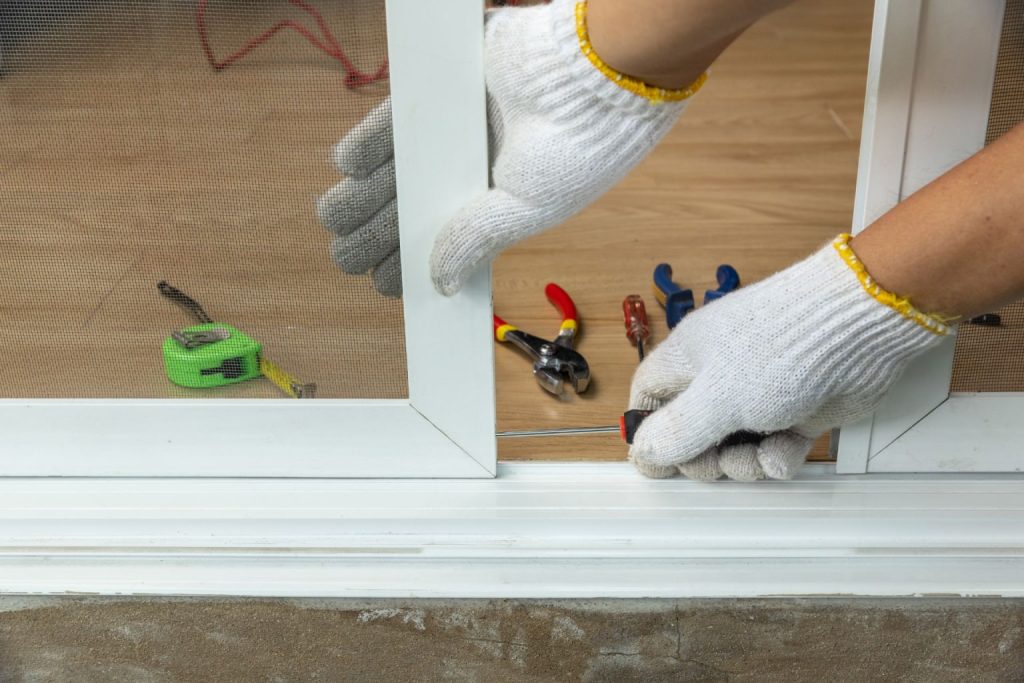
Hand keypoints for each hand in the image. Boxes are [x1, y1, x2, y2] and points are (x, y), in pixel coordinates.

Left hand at [317, 0, 701, 296]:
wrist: (593, 74)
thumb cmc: (575, 149)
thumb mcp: (526, 210)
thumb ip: (477, 242)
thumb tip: (442, 284)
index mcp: (498, 206)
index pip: (447, 241)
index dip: (415, 264)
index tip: (386, 283)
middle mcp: (470, 170)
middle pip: (413, 207)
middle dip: (377, 233)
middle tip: (346, 255)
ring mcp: (451, 132)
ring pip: (395, 170)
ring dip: (361, 193)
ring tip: (333, 217)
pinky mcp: (437, 93)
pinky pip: (392, 120)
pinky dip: (368, 142)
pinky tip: (347, 168)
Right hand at [627, 235, 949, 480]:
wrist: (859, 330)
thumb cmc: (781, 347)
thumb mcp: (717, 398)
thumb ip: (677, 432)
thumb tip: (643, 452)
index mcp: (689, 358)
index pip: (650, 395)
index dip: (648, 430)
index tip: (659, 462)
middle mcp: (721, 374)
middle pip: (692, 431)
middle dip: (705, 458)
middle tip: (719, 463)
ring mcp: (760, 392)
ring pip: (735, 444)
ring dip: (745, 462)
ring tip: (762, 457)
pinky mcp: (797, 408)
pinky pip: (774, 444)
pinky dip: (778, 456)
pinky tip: (786, 452)